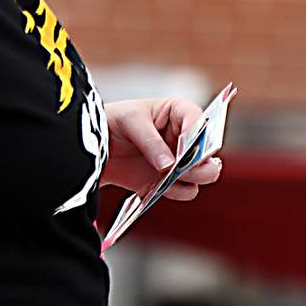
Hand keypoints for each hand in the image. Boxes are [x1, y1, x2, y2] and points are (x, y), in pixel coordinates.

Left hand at [102, 97, 222, 200]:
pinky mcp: (171, 180)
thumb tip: (168, 165)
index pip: (199, 120)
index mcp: (180, 112)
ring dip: (192, 179)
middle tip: (185, 169)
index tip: (185, 148)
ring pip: (204, 174)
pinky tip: (160, 188)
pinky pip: (185, 190)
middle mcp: (187, 137)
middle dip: (201, 162)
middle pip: (209, 151)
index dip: (197, 134)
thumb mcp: (130, 122)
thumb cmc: (115, 122)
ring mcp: (181, 160)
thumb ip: (150, 142)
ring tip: (170, 180)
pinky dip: (176, 192)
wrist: (95, 147)